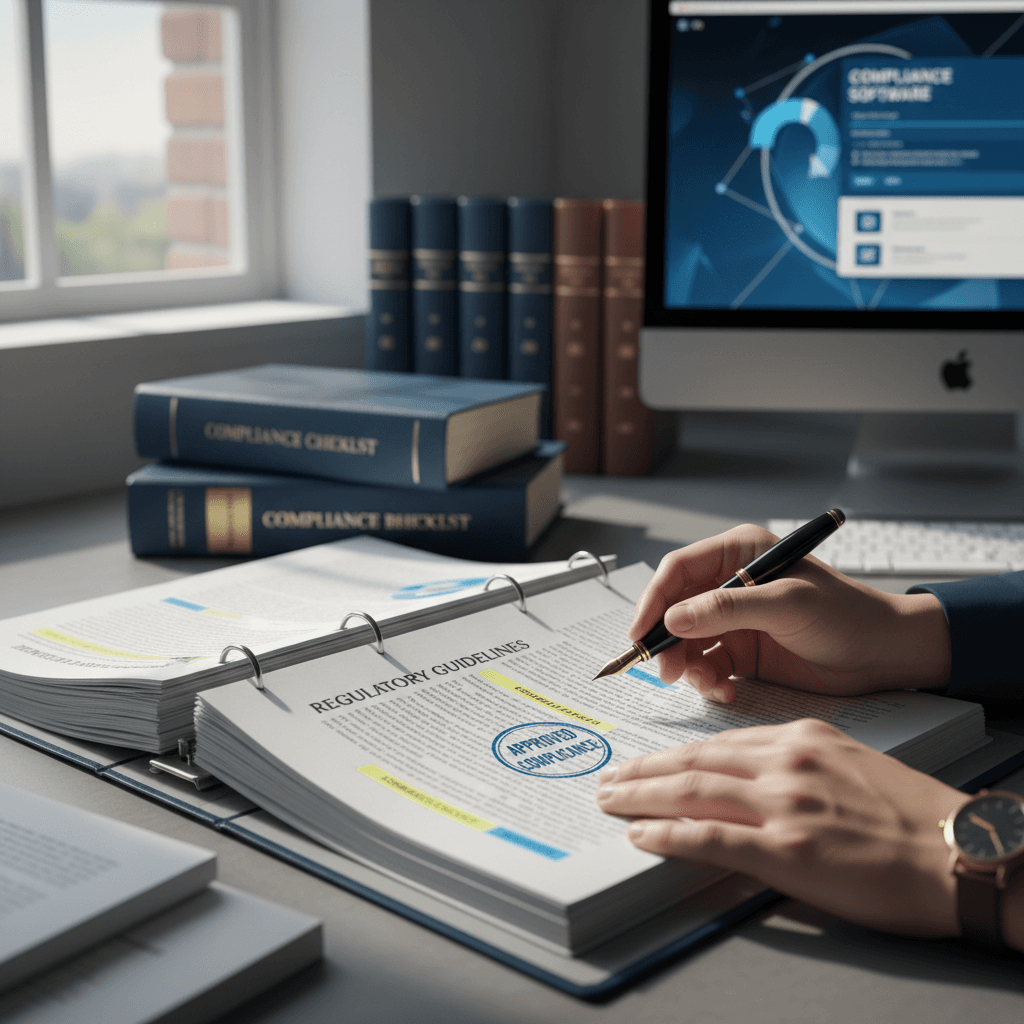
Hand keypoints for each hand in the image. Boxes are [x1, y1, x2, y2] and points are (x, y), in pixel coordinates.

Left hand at [597, 720, 970, 937]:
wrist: (962, 854)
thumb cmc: (915, 816)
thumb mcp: (850, 764)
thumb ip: (797, 764)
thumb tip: (751, 779)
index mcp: (801, 737)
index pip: (718, 742)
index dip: (674, 753)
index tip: (648, 760)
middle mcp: (785, 761)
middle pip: (694, 760)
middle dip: (644, 769)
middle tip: (611, 776)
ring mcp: (783, 804)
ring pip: (690, 791)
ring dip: (640, 795)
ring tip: (610, 799)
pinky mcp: (786, 849)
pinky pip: (707, 836)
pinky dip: (666, 835)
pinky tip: (640, 835)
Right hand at [630, 524, 950, 702]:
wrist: (885, 654)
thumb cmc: (848, 614)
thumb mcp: (787, 604)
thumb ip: (728, 609)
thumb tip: (673, 618)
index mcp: (739, 553)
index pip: (678, 571)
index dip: (654, 600)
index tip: (641, 632)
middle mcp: (730, 584)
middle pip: (675, 609)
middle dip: (666, 641)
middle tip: (667, 670)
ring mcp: (734, 620)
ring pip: (685, 642)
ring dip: (687, 665)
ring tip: (705, 683)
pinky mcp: (741, 651)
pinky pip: (706, 665)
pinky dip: (708, 681)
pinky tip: (725, 690)